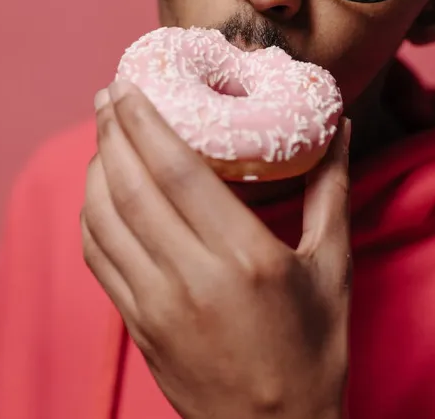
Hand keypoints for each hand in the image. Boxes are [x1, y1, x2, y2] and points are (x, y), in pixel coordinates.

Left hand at [81, 81, 352, 418]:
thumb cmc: (314, 348)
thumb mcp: (333, 266)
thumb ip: (332, 190)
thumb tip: (343, 130)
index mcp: (246, 257)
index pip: (178, 172)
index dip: (147, 122)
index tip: (131, 86)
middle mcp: (193, 278)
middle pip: (132, 187)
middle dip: (113, 131)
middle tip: (110, 92)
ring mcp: (158, 305)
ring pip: (105, 220)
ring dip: (96, 169)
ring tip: (103, 135)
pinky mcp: (140, 326)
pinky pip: (99, 258)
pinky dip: (92, 216)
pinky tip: (101, 192)